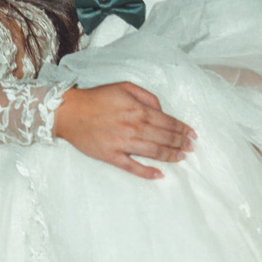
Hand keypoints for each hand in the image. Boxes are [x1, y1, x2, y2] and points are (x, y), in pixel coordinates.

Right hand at [52, 83, 195, 179]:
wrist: (69, 112)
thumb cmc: (97, 98)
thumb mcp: (124, 87)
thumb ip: (147, 96)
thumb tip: (161, 110)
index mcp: (138, 110)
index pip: (167, 121)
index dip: (182, 129)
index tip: (192, 134)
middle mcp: (133, 127)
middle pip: (164, 138)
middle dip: (180, 143)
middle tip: (191, 148)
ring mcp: (122, 143)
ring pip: (153, 152)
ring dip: (170, 156)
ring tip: (182, 158)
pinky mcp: (111, 156)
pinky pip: (132, 167)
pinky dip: (147, 172)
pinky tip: (159, 175)